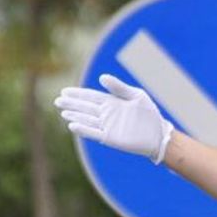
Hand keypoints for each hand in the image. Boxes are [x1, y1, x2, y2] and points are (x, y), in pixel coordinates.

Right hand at [54, 74, 173, 163]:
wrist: (159, 134)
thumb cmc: (149, 114)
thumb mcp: (136, 96)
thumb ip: (119, 88)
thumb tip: (101, 77)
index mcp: (112, 102)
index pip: (90, 96)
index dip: (78, 94)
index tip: (64, 91)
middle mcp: (107, 114)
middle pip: (85, 107)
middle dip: (72, 104)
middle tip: (57, 100)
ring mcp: (108, 126)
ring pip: (87, 119)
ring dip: (75, 115)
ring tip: (63, 111)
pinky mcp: (110, 138)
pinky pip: (94, 133)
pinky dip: (83, 129)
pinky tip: (72, 125)